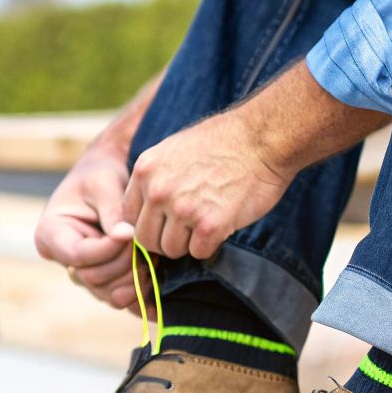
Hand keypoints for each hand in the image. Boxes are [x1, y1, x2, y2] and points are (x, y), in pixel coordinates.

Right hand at [34, 146, 139, 310]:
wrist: (108, 176)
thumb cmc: (101, 174)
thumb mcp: (103, 185)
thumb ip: (112, 211)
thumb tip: (126, 236)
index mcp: (51, 234)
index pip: (78, 255)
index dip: (106, 249)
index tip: (129, 233)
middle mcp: (65, 260)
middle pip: (93, 278)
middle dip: (124, 264)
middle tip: (146, 246)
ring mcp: (86, 272)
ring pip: (108, 293)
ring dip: (135, 281)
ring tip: (154, 260)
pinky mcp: (107, 279)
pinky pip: (121, 299)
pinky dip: (140, 299)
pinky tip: (157, 298)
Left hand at [122, 110, 293, 260]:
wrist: (262, 139)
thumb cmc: (225, 141)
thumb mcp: (174, 149)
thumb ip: (155, 178)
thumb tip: (146, 209)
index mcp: (145, 171)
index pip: (129, 217)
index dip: (151, 223)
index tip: (169, 221)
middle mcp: (158, 191)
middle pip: (146, 240)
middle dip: (166, 239)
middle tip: (189, 230)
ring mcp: (183, 209)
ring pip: (172, 250)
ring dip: (190, 243)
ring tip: (209, 223)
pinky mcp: (210, 225)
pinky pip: (199, 253)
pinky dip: (211, 245)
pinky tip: (223, 225)